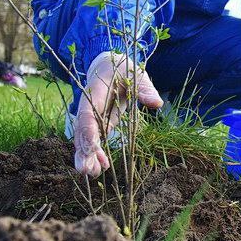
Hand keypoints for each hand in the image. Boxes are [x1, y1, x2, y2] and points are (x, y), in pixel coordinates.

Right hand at [74, 52, 163, 176]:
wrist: (110, 65)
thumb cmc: (124, 69)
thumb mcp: (137, 75)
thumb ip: (145, 90)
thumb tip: (157, 104)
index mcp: (94, 94)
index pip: (87, 115)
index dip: (88, 132)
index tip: (91, 149)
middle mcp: (88, 107)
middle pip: (82, 132)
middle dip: (84, 151)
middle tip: (85, 171)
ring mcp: (91, 117)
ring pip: (85, 139)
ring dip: (88, 157)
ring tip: (93, 174)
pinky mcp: (98, 123)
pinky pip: (94, 140)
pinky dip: (96, 154)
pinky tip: (101, 168)